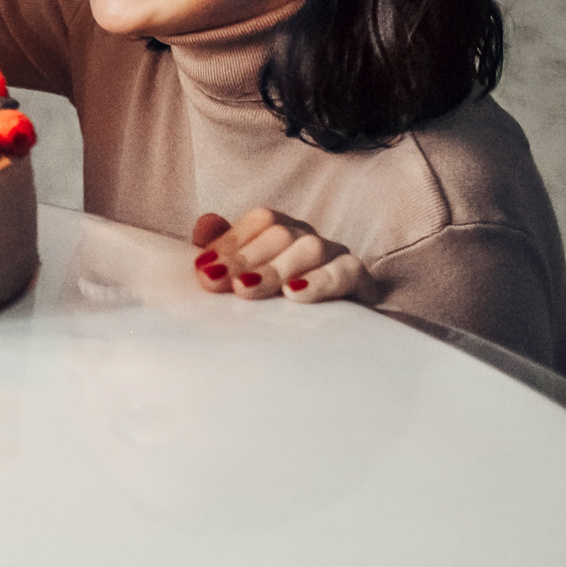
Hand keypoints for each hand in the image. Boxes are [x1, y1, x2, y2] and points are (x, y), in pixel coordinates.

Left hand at [191, 209, 378, 303]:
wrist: (335, 345)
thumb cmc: (278, 309)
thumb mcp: (246, 280)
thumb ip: (224, 251)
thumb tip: (205, 224)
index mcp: (284, 232)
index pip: (261, 221)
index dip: (230, 241)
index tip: (203, 269)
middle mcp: (310, 239)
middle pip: (281, 234)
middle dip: (244, 258)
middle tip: (216, 283)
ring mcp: (337, 257)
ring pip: (310, 248)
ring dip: (274, 269)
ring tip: (246, 290)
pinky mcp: (361, 281)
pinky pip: (346, 272)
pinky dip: (319, 282)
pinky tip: (294, 294)